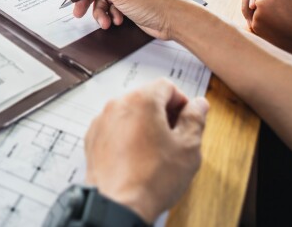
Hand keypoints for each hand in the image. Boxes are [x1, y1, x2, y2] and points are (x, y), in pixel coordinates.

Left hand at [85, 79, 208, 223]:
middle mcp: (117, 105)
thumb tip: (199, 105)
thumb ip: (195, 120)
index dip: (182, 102)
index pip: (166, 86)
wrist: (118, 205)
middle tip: (175, 138)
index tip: (187, 120)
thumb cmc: (152, 178)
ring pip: (129, 113)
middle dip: (163, 114)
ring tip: (156, 152)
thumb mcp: (188, 148)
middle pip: (146, 98)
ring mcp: (102, 121)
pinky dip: (127, 137)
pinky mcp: (93, 138)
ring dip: (145, 125)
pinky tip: (137, 158)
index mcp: (141, 100)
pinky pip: (115, 128)